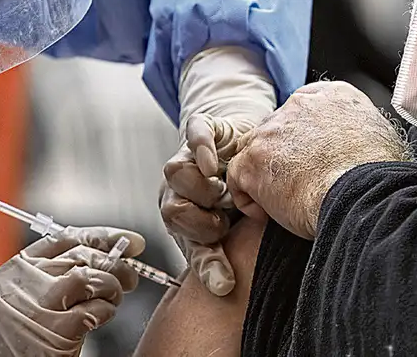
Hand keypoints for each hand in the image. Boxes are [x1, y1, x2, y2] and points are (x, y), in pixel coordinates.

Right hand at [0, 226, 143, 356]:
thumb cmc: (12, 335)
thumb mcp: (22, 294)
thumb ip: (53, 272)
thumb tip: (106, 253)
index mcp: (15, 269)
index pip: (66, 238)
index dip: (103, 236)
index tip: (128, 241)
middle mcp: (25, 283)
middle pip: (83, 256)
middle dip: (116, 264)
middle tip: (130, 277)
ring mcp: (39, 306)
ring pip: (91, 277)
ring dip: (112, 287)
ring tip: (114, 298)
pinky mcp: (56, 331)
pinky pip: (95, 310)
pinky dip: (107, 311)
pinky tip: (103, 316)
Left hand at [160, 115, 241, 296]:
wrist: (245, 141)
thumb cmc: (240, 190)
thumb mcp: (237, 224)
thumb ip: (231, 249)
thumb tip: (237, 287)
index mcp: (185, 219)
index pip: (192, 247)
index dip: (208, 265)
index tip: (225, 285)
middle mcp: (178, 190)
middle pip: (171, 211)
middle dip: (201, 222)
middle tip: (225, 222)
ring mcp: (187, 158)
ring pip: (174, 173)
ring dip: (200, 188)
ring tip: (225, 191)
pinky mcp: (201, 129)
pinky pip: (194, 136)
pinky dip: (200, 149)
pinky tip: (213, 163)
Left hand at [228, 81, 408, 239]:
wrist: (364, 195)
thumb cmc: (381, 177)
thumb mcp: (382, 138)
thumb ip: (361, 132)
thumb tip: (361, 148)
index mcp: (334, 95)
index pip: (306, 110)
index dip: (307, 140)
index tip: (316, 162)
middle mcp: (300, 104)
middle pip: (278, 129)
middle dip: (284, 157)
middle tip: (302, 185)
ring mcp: (273, 130)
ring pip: (256, 151)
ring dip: (267, 176)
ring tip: (289, 201)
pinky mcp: (253, 160)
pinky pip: (238, 179)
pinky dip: (253, 201)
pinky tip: (274, 215)